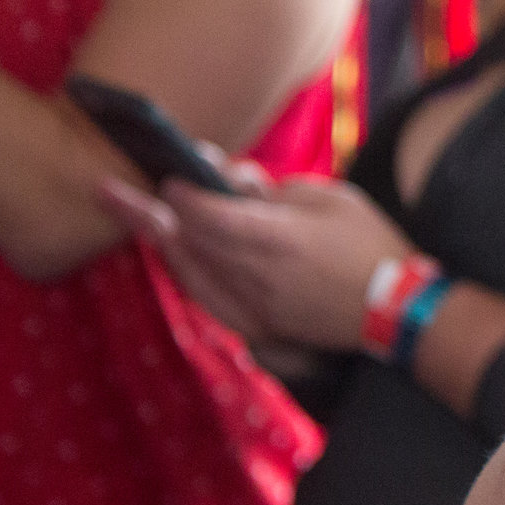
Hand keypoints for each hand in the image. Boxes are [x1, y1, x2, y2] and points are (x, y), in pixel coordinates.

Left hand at [103, 168, 409, 348]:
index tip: (167, 177)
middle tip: (106, 191)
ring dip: (162, 244)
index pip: (208, 214)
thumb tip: (233, 183)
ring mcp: (253, 307)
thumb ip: (277, 190)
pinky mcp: (257, 327)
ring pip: (189, 272)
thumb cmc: (371, 245)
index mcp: (277, 238)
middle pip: (186, 242)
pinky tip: (176, 255)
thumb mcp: (333, 199)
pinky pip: (206, 297)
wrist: (397, 311)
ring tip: (138, 218)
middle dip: (145, 214)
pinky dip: (186, 272)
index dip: (181, 195)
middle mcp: (255, 275)